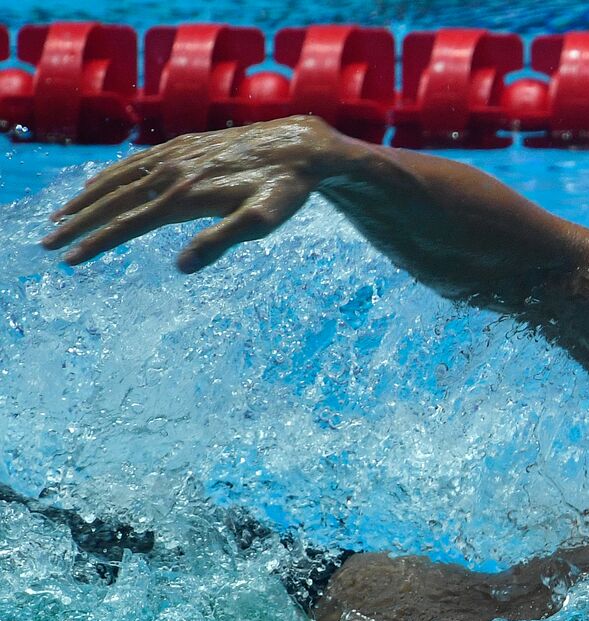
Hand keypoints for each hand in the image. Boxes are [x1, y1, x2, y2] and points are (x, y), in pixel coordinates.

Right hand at [42, 115, 346, 272]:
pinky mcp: (184, 146)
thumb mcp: (261, 222)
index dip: (96, 242)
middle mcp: (173, 172)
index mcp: (185, 196)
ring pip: (119, 179)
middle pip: (114, 201)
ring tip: (61, 217)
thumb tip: (181, 267)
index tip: (70, 259)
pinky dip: (109, 175)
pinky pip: (135, 161)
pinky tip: (97, 183)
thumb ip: (221, 242)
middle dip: (78, 223)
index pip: (129, 223)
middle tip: (47, 244)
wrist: (301, 146)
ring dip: (86, 198)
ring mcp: (176, 156)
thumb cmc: (285, 190)